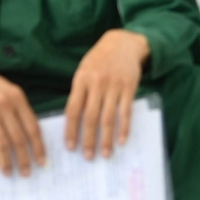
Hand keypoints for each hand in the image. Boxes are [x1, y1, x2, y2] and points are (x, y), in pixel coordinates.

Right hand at [0, 55, 45, 175]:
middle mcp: (5, 103)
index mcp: (17, 97)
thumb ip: (17, 108)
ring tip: (8, 172)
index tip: (42, 162)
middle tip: (26, 173)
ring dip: (6, 161)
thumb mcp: (5, 90)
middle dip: (24, 159)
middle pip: (18, 138)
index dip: (39, 147)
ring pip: (2, 142)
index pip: (32, 127)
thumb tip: (28, 136)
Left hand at [64, 29, 149, 159]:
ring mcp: (114, 86)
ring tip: (104, 154)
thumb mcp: (84, 70)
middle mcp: (97, 84)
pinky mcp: (129, 88)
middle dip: (88, 139)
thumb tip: (72, 119)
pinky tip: (122, 141)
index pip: (73, 109)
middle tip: (87, 157)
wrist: (123, 43)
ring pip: (108, 118)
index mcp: (81, 80)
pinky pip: (126, 112)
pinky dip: (124, 128)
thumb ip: (79, 92)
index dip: (71, 129)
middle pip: (90, 117)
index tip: (69, 146)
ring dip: (106, 138)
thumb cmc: (99, 59)